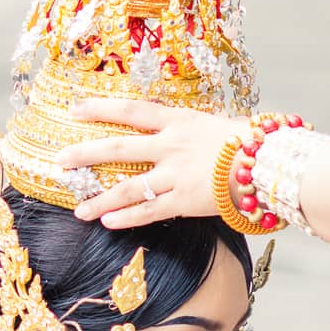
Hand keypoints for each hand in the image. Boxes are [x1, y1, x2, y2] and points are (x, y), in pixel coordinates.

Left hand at [58, 100, 245, 226]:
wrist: (269, 163)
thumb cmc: (252, 142)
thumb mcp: (219, 125)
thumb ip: (195, 131)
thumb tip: (186, 132)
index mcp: (179, 121)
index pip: (131, 111)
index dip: (100, 108)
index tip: (74, 109)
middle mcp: (171, 146)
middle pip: (117, 149)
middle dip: (85, 154)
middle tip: (60, 161)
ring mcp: (175, 175)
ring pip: (127, 188)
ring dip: (100, 200)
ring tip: (79, 210)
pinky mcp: (184, 201)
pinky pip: (149, 211)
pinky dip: (127, 217)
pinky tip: (107, 223)